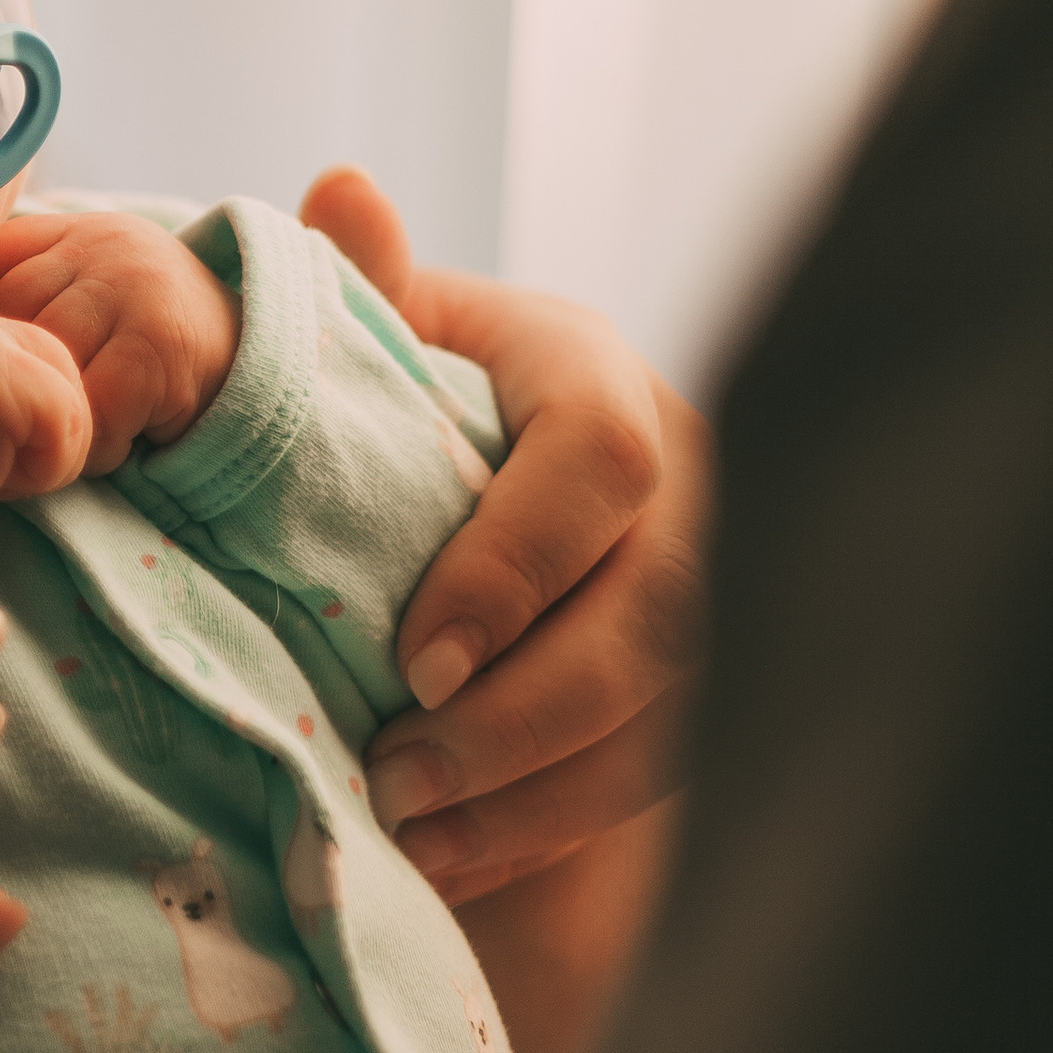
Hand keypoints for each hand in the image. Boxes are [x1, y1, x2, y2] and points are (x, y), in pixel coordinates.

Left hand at [0, 208, 239, 472]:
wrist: (259, 356)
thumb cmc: (146, 337)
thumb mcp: (80, 288)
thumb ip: (15, 283)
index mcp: (68, 229)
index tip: (2, 379)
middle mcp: (100, 246)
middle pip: (11, 329)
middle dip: (21, 385)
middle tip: (42, 419)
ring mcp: (131, 290)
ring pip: (48, 374)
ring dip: (62, 420)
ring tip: (87, 429)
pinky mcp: (159, 346)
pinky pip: (91, 415)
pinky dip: (99, 445)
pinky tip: (126, 439)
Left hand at [299, 168, 704, 900]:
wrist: (466, 503)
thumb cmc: (407, 412)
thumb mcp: (384, 346)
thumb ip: (364, 291)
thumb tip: (342, 191)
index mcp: (598, 378)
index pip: (598, 460)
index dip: (515, 563)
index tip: (416, 656)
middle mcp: (683, 481)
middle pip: (651, 613)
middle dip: (522, 714)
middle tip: (396, 774)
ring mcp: (710, 590)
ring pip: (665, 715)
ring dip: (532, 792)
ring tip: (412, 833)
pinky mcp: (702, 689)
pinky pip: (655, 781)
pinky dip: (545, 833)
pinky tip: (450, 861)